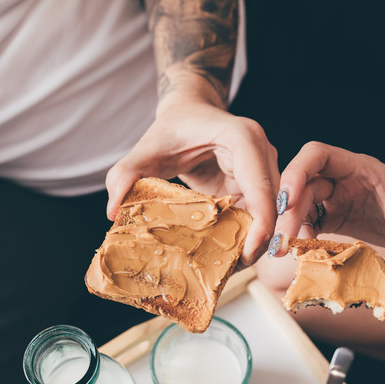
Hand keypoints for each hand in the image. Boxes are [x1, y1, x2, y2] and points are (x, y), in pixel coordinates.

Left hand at [106, 92, 278, 264]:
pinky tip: (227, 252)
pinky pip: (258, 212)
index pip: (260, 185)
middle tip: (234, 270)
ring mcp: (264, 166)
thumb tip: (113, 210)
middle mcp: (261, 151)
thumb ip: (126, 175)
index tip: (248, 254)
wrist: (189, 113)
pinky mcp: (257, 182)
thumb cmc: (172, 128)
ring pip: (269, 212)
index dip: (260, 222)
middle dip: (257, 240)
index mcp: (242, 138)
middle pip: (271, 203)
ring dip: (253, 240)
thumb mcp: (145, 150)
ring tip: (229, 267)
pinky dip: (246, 233)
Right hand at [270, 142, 384, 279]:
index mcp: (360, 168)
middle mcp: (342, 178)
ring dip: (290, 226)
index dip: (297, 172)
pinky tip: (301, 253)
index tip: (288, 200)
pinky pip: (311, 222)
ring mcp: (336, 196)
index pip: (317, 155)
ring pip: (301, 204)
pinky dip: (302, 237)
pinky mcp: (336, 215)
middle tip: (281, 242)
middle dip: (288, 212)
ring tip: (284, 251)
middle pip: (302, 184)